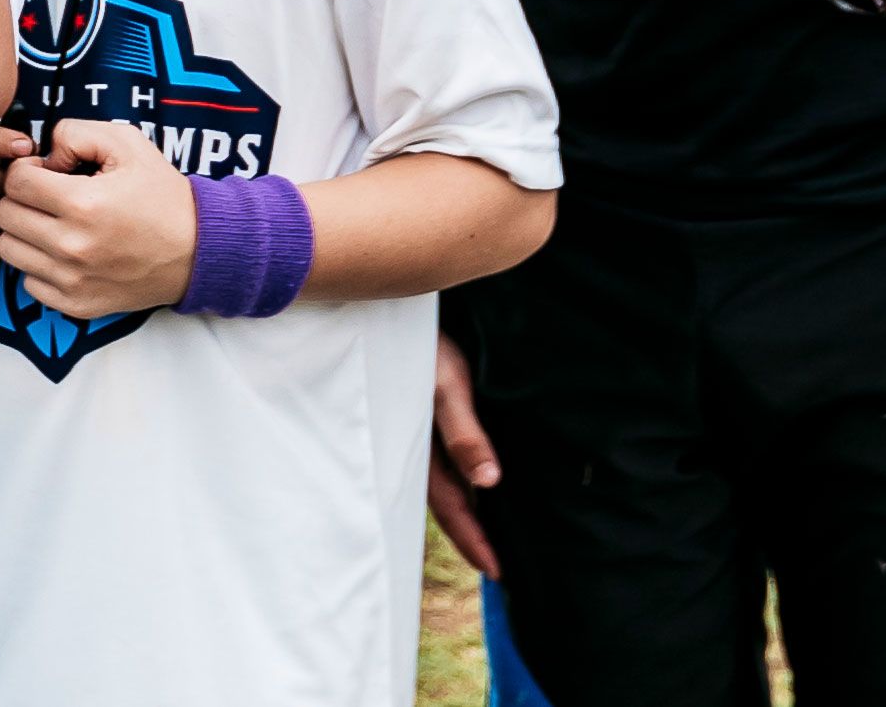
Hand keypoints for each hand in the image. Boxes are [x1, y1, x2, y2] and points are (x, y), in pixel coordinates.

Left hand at [0, 118, 204, 320]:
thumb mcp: (127, 143)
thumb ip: (75, 133)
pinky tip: (64, 252)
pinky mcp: (75, 304)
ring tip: (53, 223)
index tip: (46, 172)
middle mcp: (72, 246)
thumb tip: (43, 156)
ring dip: (24, 232)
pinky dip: (39, 265)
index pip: (15, 182)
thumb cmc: (161, 195)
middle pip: (5, 216)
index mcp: (83, 203)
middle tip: (47, 195)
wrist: (197, 251)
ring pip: (9, 250)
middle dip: (20, 198)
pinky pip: (28, 282)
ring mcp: (72, 280)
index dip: (26, 170)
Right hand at [428, 334, 506, 577]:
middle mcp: (417, 451)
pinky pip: (440, 465)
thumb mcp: (444, 385)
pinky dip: (457, 484)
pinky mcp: (419, 420)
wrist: (387, 315)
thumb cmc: (419, 345)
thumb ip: (464, 433)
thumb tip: (489, 482)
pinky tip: (470, 485)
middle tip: (495, 568)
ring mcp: (416, 437)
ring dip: (464, 512)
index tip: (498, 572)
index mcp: (421, 451)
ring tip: (486, 535)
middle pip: (446, 507)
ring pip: (443, 488)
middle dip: (470, 536)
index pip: (453, 510)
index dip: (475, 541)